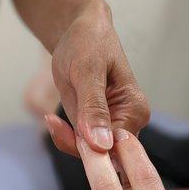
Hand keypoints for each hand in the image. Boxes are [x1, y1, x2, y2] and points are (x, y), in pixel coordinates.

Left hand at [45, 0, 149, 154]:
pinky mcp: (95, 128)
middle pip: (104, 155)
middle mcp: (127, 124)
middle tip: (55, 123)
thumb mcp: (88, 71)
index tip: (71, 132)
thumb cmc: (88, 43)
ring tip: (53, 120)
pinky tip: (54, 120)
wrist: (78, 34)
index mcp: (135, 111)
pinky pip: (80, 145)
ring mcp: (110, 128)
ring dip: (68, 141)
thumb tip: (102, 144)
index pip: (118, 147)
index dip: (93, 148)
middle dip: (77, 145)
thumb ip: (94, 108)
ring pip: (90, 153)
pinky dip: (65, 137)